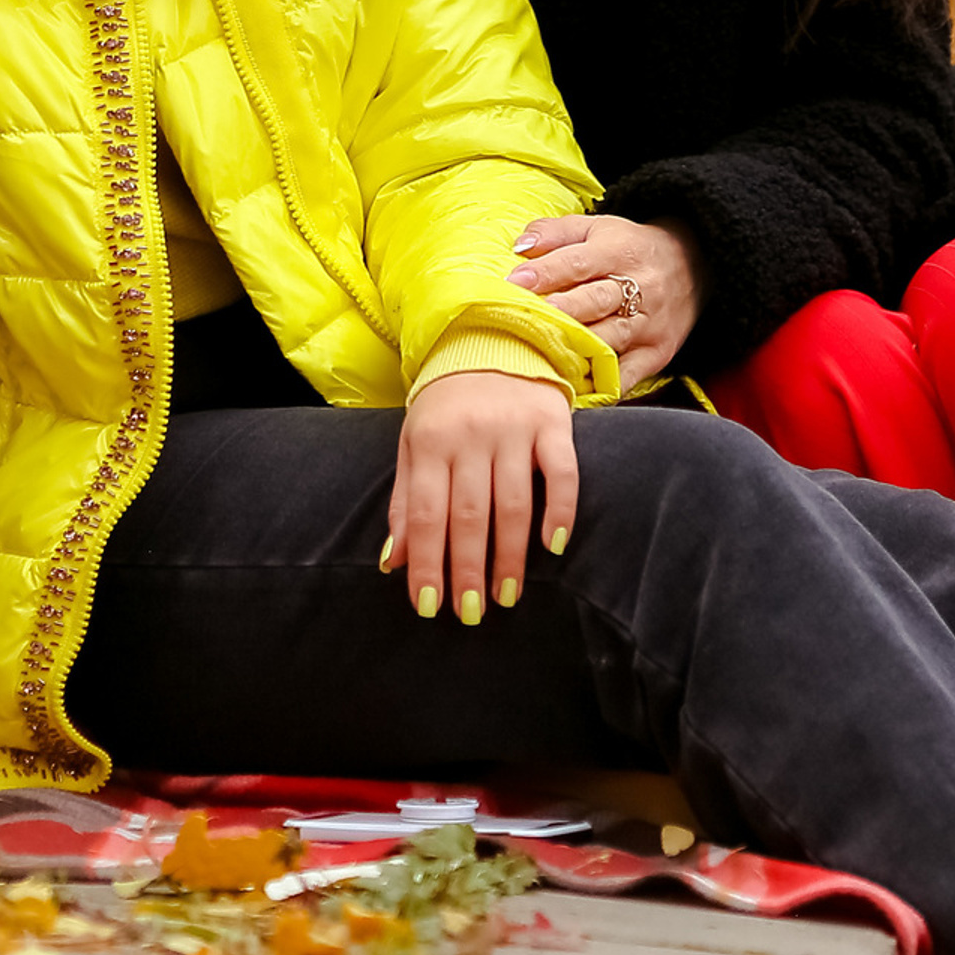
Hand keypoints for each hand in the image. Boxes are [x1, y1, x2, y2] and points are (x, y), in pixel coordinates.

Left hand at [385, 371, 578, 621]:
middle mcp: (469, 434)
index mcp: (430, 441)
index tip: (428, 606)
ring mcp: (513, 428)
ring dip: (509, 556)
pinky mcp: (551, 423)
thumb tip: (393, 562)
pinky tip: (553, 547)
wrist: (488, 340)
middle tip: (470, 614)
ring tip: (506, 597)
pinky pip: (561, 472)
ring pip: (511, 503)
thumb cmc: (445, 407)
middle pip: (467, 514)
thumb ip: (403, 501)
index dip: (426, 562)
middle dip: (466, 569)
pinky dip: (559, 511)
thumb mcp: (413, 444)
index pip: (423, 512)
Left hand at [507, 214, 703, 387]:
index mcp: (618, 251)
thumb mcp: (595, 227)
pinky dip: (601, 384)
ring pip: (610, 339)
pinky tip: (573, 389)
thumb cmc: (628, 247)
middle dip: (562, 311)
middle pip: (595, 301)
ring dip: (577, 348)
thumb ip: (555, 232)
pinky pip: (628, 374)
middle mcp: (638, 287)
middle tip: (529, 317)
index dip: (545, 273)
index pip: (577, 262)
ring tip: (543, 354)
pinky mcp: (657, 353)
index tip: (514, 283)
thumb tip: (520, 246)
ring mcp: (649, 325)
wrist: (693, 265)